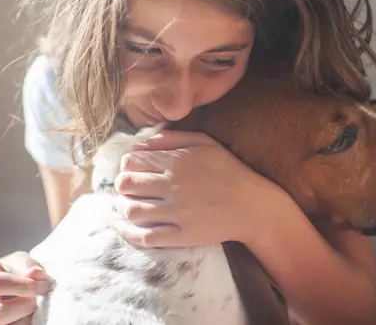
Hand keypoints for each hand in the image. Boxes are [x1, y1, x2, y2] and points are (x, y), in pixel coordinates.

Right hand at [0, 251, 51, 323]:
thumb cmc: (10, 275)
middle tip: (38, 301)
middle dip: (25, 306)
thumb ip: (26, 265)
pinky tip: (25, 318)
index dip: (25, 285)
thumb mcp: (16, 263)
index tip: (45, 286)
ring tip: (31, 309)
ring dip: (25, 319)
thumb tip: (36, 274)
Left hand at [110, 130, 290, 247]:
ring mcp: (178, 213)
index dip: (126, 166)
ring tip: (129, 205)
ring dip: (124, 207)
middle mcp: (174, 186)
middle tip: (129, 188)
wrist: (253, 206)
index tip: (132, 170)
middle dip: (122, 185)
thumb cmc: (229, 170)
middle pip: (127, 184)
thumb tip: (138, 144)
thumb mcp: (204, 142)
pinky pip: (145, 237)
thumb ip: (170, 138)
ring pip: (132, 211)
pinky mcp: (182, 236)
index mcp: (178, 162)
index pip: (132, 162)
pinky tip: (124, 227)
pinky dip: (128, 233)